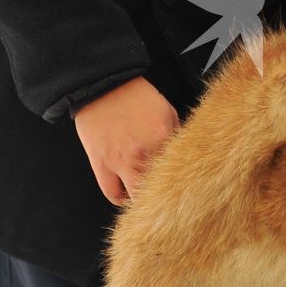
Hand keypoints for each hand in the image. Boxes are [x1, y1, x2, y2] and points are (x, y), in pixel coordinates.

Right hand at [73, 76, 179, 204]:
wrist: (103, 86)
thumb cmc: (136, 97)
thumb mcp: (167, 111)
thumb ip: (177, 137)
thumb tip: (184, 157)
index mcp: (162, 139)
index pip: (178, 172)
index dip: (181, 182)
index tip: (184, 189)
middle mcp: (142, 154)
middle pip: (158, 191)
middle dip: (164, 198)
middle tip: (167, 199)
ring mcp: (120, 162)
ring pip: (135, 197)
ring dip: (142, 199)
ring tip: (146, 196)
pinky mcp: (101, 164)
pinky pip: (112, 193)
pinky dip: (120, 198)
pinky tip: (126, 193)